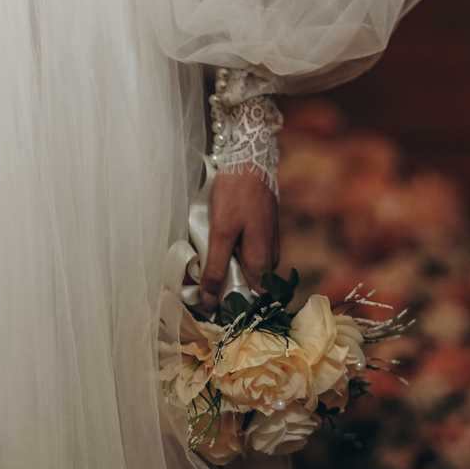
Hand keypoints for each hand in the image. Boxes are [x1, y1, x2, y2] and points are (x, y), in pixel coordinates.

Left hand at [199, 169, 278, 311]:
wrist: (250, 161)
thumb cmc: (236, 195)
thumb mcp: (220, 232)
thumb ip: (216, 268)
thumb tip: (210, 303)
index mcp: (262, 264)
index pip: (251, 304)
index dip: (230, 308)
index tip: (208, 307)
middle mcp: (270, 260)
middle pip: (248, 287)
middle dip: (225, 287)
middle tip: (199, 283)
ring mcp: (268, 246)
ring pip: (246, 270)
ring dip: (226, 269)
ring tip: (204, 262)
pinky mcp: (263, 235)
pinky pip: (247, 255)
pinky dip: (231, 255)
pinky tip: (217, 245)